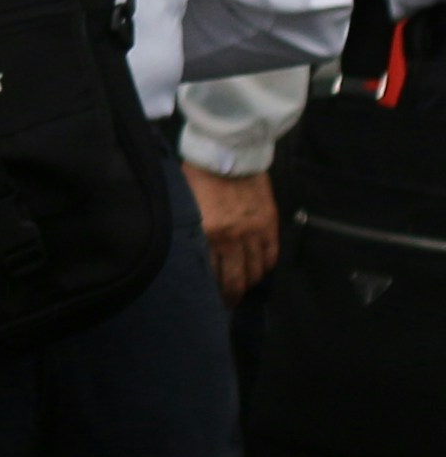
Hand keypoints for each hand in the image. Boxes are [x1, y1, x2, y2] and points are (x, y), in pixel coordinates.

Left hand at [191, 163, 282, 298]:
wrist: (228, 153)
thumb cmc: (198, 175)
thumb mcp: (185, 205)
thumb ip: (190, 230)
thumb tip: (188, 251)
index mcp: (206, 233)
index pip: (209, 272)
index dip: (210, 289)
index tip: (207, 299)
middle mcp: (231, 238)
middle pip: (235, 279)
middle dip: (231, 295)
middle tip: (228, 303)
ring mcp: (253, 233)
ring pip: (255, 271)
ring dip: (249, 283)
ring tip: (243, 288)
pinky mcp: (269, 225)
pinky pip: (270, 255)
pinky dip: (265, 267)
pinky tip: (259, 272)